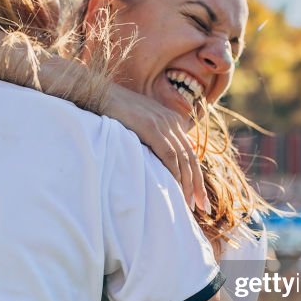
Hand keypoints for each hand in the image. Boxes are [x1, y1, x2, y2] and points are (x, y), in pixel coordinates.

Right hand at [102, 84, 209, 213]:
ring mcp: (162, 123)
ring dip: (188, 184)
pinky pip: (168, 155)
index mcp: (172, 120)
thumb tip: (161, 161)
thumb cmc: (114, 112)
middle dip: (197, 185)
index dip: (196, 177)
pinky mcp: (151, 127)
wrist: (98, 93)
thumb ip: (153, 138)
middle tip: (202, 208)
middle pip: (191, 158)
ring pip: (183, 159)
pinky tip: (176, 188)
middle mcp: (172, 121)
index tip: (198, 198)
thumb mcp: (140, 124)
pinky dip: (174, 173)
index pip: (189, 153)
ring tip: (190, 204)